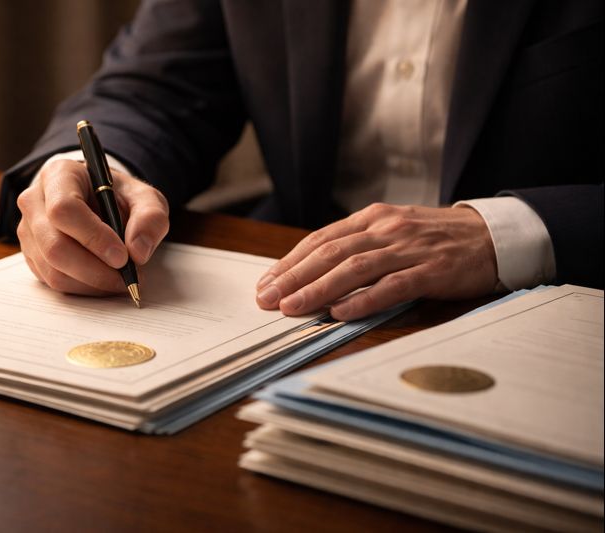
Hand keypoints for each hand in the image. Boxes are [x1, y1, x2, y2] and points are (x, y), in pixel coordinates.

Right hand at [16, 158, 168, 294]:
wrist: (100, 202)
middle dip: (95, 270)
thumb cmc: (118, 197)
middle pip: (54, 246)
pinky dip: (84, 288)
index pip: (64, 209)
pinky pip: (53, 282)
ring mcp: (29, 231)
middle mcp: (35, 202)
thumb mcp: (145, 198)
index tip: (122, 256)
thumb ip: (151, 217)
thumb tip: (138, 251)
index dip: (93, 237)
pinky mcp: (32, 256)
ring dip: (92, 283)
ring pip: (53, 270)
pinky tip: (104, 280)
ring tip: (120, 279)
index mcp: (59, 175)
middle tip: (126, 277)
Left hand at [255, 203, 498, 320]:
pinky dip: (364, 300)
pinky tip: (340, 313)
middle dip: (294, 277)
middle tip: (267, 298)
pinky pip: (393, 286)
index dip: (290, 261)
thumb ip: (358, 247)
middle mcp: (387, 229)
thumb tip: (314, 274)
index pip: (321, 239)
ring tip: (292, 307)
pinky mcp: (432, 270)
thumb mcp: (393, 232)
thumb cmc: (435, 239)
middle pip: (330, 252)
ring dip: (319, 289)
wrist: (493, 235)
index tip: (267, 282)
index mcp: (373, 218)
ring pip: (355, 268)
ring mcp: (409, 248)